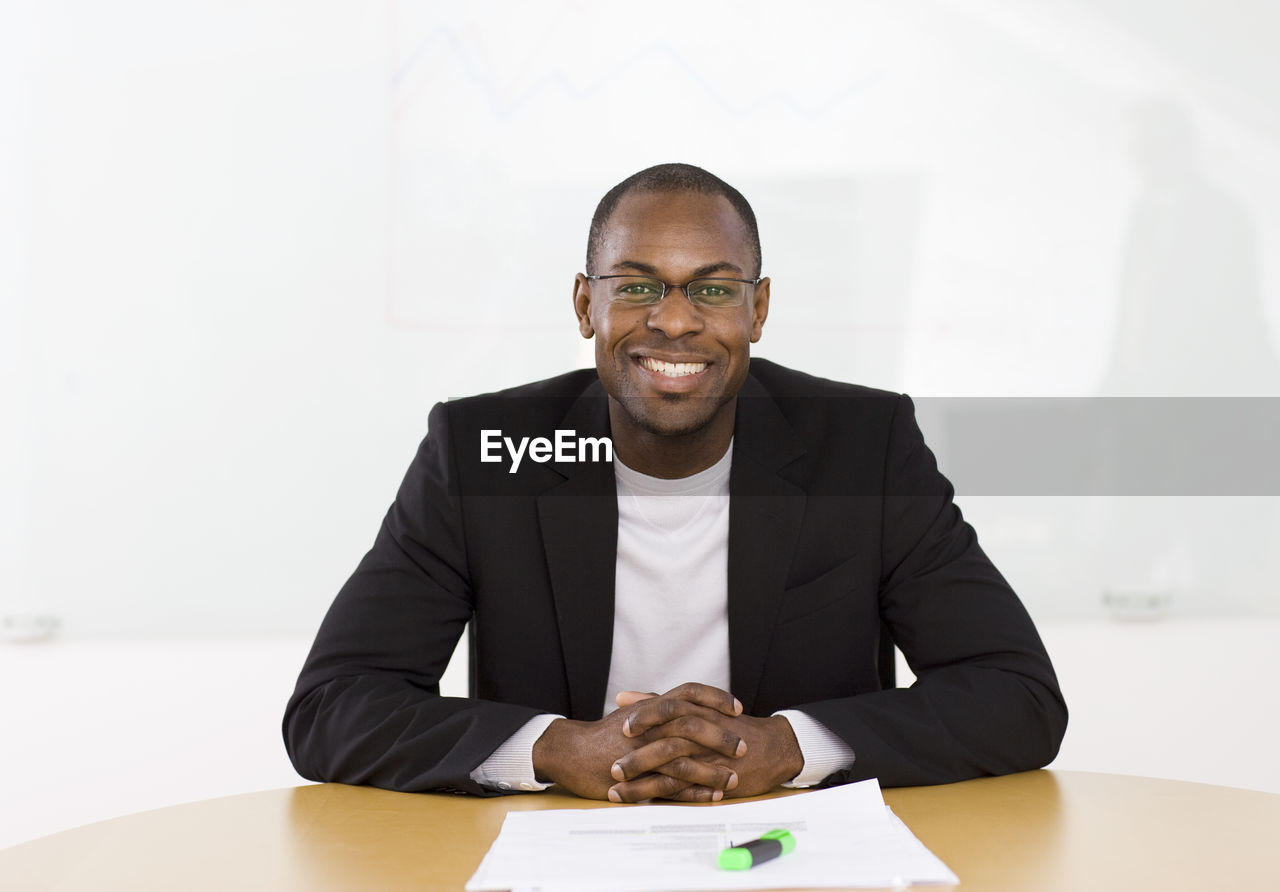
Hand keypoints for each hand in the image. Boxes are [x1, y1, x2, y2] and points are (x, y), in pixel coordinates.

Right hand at [531, 683, 745, 800]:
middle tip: (744, 746)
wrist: (572, 752)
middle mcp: (651, 724)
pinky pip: (672, 784)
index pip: (690, 693)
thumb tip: (677, 701)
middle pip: (694, 724)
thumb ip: (655, 706)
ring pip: (686, 757)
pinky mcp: (638, 776)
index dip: (716, 698)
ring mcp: (644, 750)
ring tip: (733, 778)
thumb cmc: (602, 734)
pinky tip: (711, 796)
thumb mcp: (631, 713)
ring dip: (713, 768)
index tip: (738, 707)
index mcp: (652, 707)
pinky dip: (695, 790)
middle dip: (723, 736)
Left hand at [608, 685, 803, 801]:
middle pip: (665, 737)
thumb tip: (623, 695)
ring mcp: (708, 755)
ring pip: (671, 763)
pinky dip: (662, 795)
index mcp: (695, 710)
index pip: (665, 708)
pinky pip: (685, 787)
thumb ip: (658, 701)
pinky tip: (642, 803)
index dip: (642, 717)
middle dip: (636, 752)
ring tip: (616, 788)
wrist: (772, 747)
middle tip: (612, 764)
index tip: (619, 727)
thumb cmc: (729, 726)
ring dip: (642, 778)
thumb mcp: (696, 707)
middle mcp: (701, 730)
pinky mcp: (714, 777)